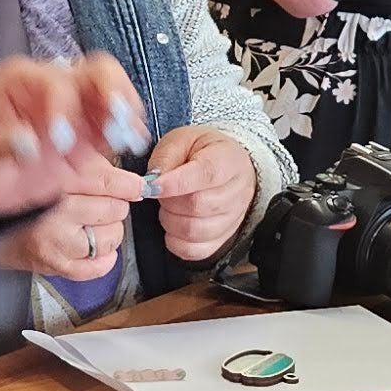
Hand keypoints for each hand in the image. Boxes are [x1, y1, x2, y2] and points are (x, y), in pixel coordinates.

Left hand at [0, 54, 151, 224]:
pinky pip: (114, 123)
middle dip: (112, 93)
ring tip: (129, 138)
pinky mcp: (88, 132)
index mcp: (21, 80)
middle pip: (96, 70)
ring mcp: (75, 108)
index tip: (60, 141)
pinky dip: (127, 130)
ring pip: (112, 91)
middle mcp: (53, 86)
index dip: (62, 108)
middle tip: (116, 122)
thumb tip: (28, 144)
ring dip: (125, 111)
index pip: (54, 81)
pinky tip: (131, 144)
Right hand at [0, 151, 142, 279]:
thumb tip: (125, 176)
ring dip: (109, 231)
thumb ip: (87, 166)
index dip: (127, 184)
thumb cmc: (25, 199)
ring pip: (112, 237)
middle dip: (113, 206)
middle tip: (100, 205)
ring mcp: (58, 246)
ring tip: (93, 225)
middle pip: (114, 209)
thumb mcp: (52, 170)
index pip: (105, 182)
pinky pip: (100, 265)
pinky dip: (104, 257)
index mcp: (54, 185)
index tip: (137, 186)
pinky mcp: (58, 268)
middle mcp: (56, 215)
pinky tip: (93, 246)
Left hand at [147, 125, 259, 265]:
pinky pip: (197, 251)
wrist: (226, 165)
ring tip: (168, 206)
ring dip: (170, 221)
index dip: (175, 184)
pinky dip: (177, 242)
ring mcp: (234, 217)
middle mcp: (238, 191)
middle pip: (198, 205)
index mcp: (228, 160)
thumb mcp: (182, 139)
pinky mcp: (224, 238)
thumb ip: (166, 156)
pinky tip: (174, 225)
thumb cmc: (202, 151)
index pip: (205, 175)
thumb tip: (152, 181)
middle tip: (160, 192)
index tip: (153, 186)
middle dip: (168, 201)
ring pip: (195, 230)